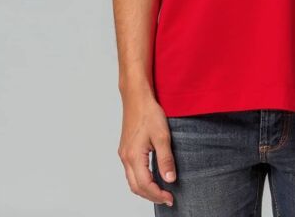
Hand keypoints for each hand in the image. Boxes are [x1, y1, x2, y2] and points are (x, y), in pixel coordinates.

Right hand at [117, 90, 176, 207]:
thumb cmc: (149, 112)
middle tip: (167, 198)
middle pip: (136, 187)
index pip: (145, 185)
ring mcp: (124, 153)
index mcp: (134, 156)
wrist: (136, 97)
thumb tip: (170, 179)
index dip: (158, 194)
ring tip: (161, 190)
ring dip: (145, 189)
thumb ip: (165, 159)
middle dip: (151, 196)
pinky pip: (130, 171)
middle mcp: (125, 157)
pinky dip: (140, 179)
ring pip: (132, 180)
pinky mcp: (125, 149)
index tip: (171, 198)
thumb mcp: (162, 136)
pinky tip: (152, 177)